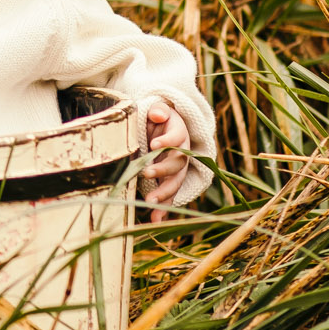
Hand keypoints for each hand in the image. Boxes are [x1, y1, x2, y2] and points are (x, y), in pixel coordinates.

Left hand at [141, 101, 190, 219]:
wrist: (161, 128)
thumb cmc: (155, 119)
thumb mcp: (157, 110)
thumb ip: (158, 110)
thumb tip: (157, 114)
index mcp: (179, 133)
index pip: (177, 136)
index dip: (167, 140)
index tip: (154, 143)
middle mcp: (182, 153)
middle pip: (178, 163)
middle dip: (162, 169)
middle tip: (146, 173)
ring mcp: (177, 170)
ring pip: (175, 182)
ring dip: (164, 194)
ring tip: (149, 202)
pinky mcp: (170, 182)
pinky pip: (170, 197)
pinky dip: (163, 209)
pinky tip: (154, 219)